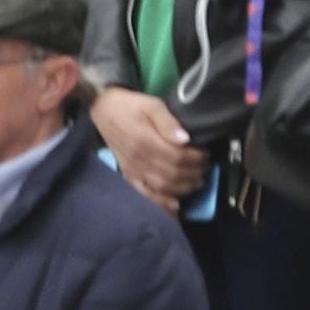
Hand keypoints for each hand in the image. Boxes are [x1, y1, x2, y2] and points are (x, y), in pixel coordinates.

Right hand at [88, 86, 201, 209]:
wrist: (103, 110)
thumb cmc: (130, 106)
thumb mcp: (151, 105)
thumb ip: (168, 121)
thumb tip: (185, 139)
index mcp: (145, 140)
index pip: (178, 156)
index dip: (197, 158)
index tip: (206, 153)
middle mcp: (139, 159)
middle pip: (173, 174)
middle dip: (195, 172)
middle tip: (205, 166)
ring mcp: (133, 170)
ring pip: (163, 186)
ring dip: (184, 187)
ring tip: (197, 179)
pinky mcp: (129, 175)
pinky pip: (146, 193)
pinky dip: (161, 202)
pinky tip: (175, 204)